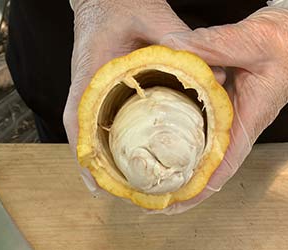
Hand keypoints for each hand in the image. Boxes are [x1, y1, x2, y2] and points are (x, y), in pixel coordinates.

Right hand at [63, 0, 189, 191]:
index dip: (83, 150)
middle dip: (92, 163)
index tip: (92, 179)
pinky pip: (100, 118)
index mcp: (91, 70)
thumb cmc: (118, 2)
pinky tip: (122, 155)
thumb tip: (211, 72)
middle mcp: (86, 85)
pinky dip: (107, 139)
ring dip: (99, 155)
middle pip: (82, 132)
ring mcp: (91, 88)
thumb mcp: (150, 13)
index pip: (77, 115)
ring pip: (89, 128)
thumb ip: (175, 38)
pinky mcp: (101, 88)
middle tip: (108, 192)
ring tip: (115, 183)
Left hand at [158, 5, 287, 213]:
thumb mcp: (249, 41)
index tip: (169, 205)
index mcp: (245, 122)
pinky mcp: (216, 109)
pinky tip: (153, 143)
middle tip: (143, 197)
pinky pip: (194, 131)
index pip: (220, 168)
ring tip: (143, 180)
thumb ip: (212, 45)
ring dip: (173, 168)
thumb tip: (173, 46)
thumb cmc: (279, 43)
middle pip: (203, 169)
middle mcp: (233, 128)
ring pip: (197, 152)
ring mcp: (224, 121)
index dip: (195, 191)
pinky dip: (176, 141)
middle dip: (176, 187)